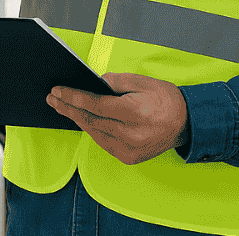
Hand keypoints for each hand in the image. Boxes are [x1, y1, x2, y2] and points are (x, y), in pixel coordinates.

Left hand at [46, 72, 189, 164]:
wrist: (186, 123)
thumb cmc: (165, 99)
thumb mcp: (142, 81)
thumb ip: (115, 81)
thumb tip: (93, 82)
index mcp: (134, 112)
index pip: (94, 105)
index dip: (73, 97)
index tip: (57, 91)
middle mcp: (130, 134)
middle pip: (90, 120)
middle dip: (68, 108)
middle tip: (52, 98)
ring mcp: (128, 149)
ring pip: (94, 132)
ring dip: (77, 119)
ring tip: (63, 107)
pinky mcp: (128, 158)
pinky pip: (103, 142)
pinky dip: (92, 130)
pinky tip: (82, 120)